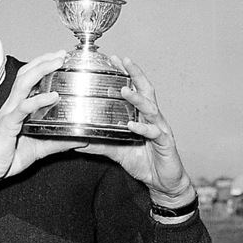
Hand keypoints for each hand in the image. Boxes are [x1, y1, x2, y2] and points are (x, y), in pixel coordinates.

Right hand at [0, 51, 83, 210]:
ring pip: (23, 83)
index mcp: (17, 108)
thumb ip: (57, 143)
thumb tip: (80, 140)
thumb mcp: (38, 149)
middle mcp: (12, 105)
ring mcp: (9, 113)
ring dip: (41, 70)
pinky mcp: (7, 124)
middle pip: (26, 74)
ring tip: (57, 63)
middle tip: (62, 54)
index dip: (42, 66)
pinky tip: (53, 96)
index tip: (60, 58)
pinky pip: (23, 108)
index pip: (29, 79)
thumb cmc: (6, 158)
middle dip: (44, 61)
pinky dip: (38, 100)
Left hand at [82, 57, 194, 206]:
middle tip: (123, 60)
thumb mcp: (116, 151)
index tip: (114, 59)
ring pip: (150, 108)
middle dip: (135, 73)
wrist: (163, 183)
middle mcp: (153, 118)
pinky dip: (143, 127)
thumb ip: (98, 144)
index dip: (127, 73)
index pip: (136, 88)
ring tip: (124, 90)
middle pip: (146, 89)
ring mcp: (160, 129)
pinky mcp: (165, 143)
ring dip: (137, 98)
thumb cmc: (143, 162)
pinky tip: (132, 124)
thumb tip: (77, 140)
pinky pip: (154, 132)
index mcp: (142, 115)